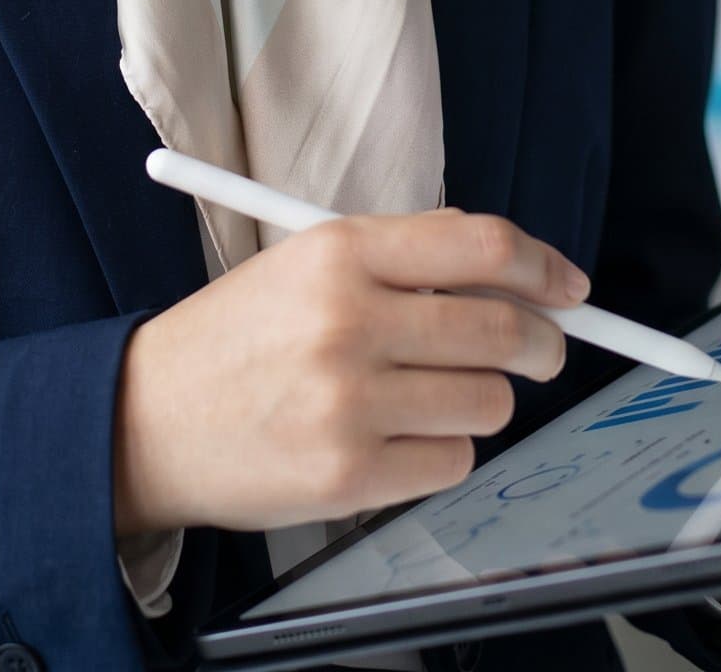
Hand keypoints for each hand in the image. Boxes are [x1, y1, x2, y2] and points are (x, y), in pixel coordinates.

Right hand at [113, 207, 587, 535]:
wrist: (150, 417)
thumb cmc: (240, 334)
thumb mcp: (306, 261)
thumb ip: (406, 257)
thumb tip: (515, 273)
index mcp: (339, 250)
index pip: (482, 246)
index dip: (544, 265)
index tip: (571, 286)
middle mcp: (349, 319)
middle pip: (504, 330)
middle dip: (543, 343)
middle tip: (542, 349)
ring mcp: (351, 401)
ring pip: (489, 402)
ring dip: (479, 400)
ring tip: (427, 394)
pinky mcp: (351, 474)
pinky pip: (453, 463)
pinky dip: (442, 452)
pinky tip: (395, 436)